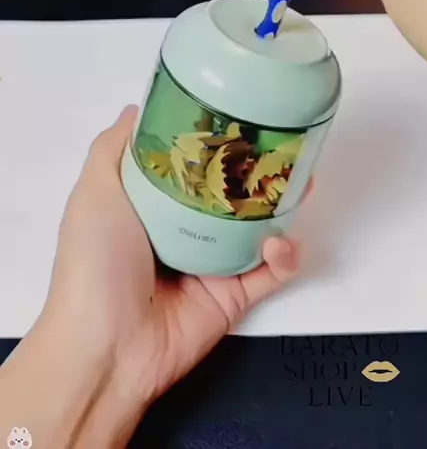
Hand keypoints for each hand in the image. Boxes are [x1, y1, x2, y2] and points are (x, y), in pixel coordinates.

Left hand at [3, 108, 298, 445]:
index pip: (189, 163)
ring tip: (301, 184)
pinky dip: (284, 255)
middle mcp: (182, 230)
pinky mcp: (233, 295)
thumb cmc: (94, 265)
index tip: (237, 114)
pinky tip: (279, 242)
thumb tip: (137, 110)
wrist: (108, 347)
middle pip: (229, 191)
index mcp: (151, 205)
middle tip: (283, 146)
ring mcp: (210, 262)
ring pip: (258, 226)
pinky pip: (271, 271)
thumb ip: (114, 147)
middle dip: (258, 168)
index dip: (214, 139)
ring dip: (283, 206)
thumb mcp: (94, 191)